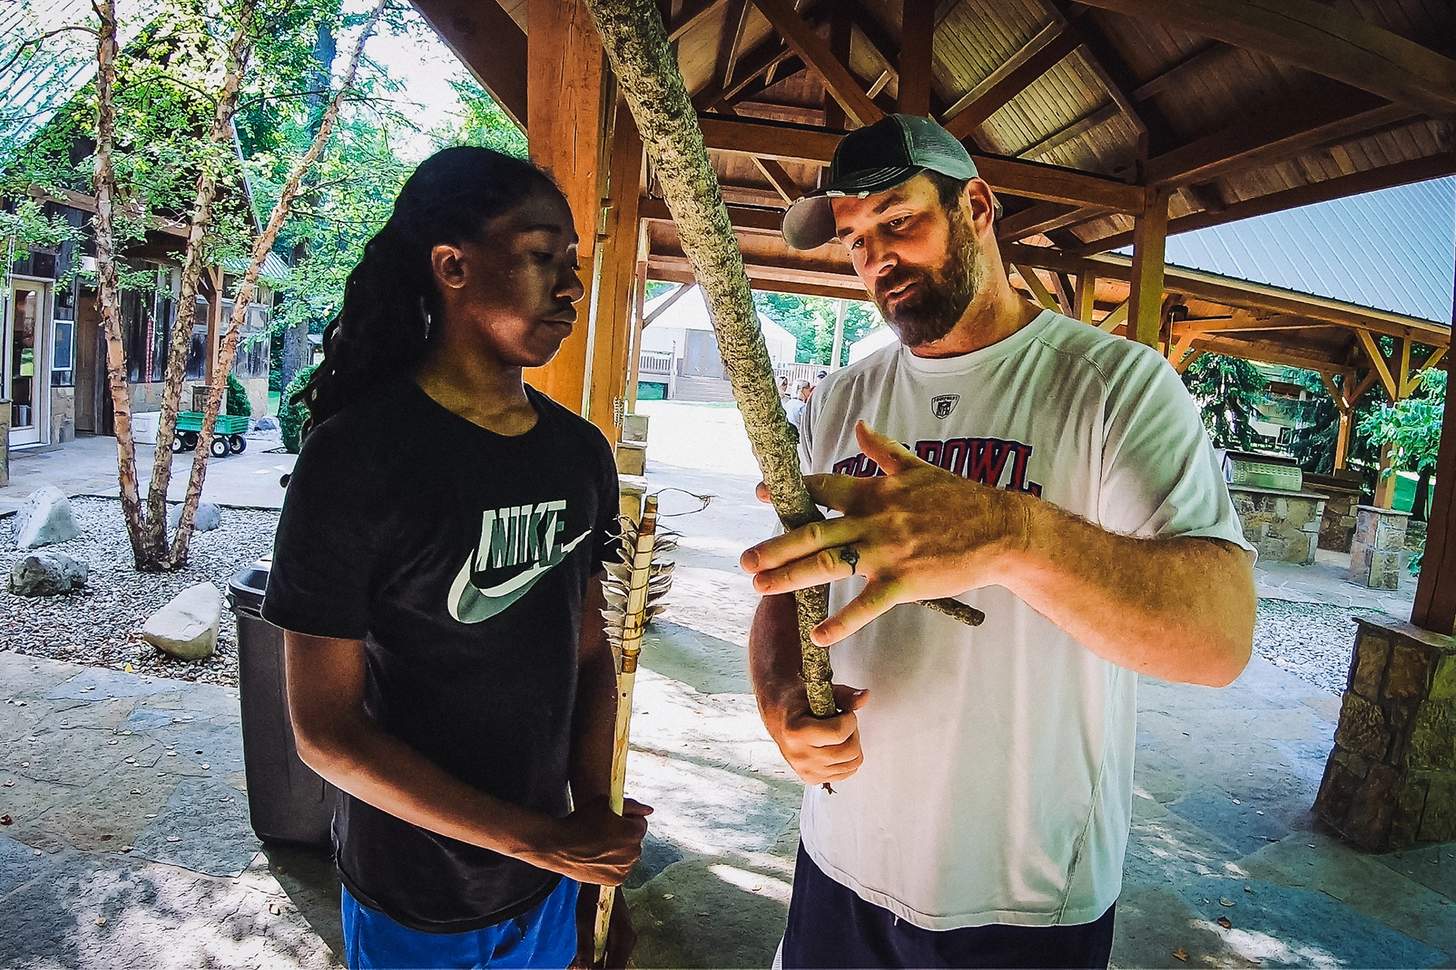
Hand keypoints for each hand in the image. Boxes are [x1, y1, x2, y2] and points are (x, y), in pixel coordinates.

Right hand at [527, 797, 653, 885]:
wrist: (559, 846)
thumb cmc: (581, 820)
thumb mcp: (605, 803)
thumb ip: (631, 805)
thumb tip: (650, 810)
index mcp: (635, 832)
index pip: (640, 823)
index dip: (626, 819)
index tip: (612, 819)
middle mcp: (634, 852)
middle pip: (634, 840)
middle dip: (624, 835)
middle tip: (603, 832)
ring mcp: (625, 868)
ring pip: (627, 856)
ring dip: (619, 850)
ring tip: (598, 845)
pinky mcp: (615, 881)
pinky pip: (619, 869)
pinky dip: (612, 864)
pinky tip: (597, 857)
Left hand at [572, 885, 636, 968]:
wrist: (601, 879)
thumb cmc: (592, 897)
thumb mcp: (585, 923)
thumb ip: (585, 949)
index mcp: (624, 938)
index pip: (615, 969)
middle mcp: (628, 941)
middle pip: (615, 967)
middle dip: (595, 969)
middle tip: (577, 968)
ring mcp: (625, 939)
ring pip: (612, 962)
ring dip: (596, 965)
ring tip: (578, 965)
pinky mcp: (620, 936)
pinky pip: (610, 954)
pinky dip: (598, 959)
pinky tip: (583, 960)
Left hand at [741, 421, 1029, 645]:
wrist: (1000, 528)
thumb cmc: (959, 498)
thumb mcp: (918, 466)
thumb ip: (883, 450)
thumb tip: (860, 426)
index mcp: (874, 492)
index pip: (822, 488)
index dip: (789, 490)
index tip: (761, 492)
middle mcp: (873, 520)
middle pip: (813, 532)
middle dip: (775, 546)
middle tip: (744, 560)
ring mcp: (887, 552)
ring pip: (829, 565)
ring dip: (791, 578)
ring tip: (762, 587)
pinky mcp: (904, 581)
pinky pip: (867, 605)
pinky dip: (842, 622)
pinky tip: (819, 635)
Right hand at [762, 682, 867, 785]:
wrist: (777, 716)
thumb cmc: (795, 703)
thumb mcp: (817, 691)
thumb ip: (843, 695)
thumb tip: (864, 697)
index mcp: (796, 732)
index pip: (839, 733)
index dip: (849, 719)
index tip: (843, 712)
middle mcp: (799, 756)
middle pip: (849, 751)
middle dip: (853, 732)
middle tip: (842, 722)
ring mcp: (806, 770)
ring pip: (851, 764)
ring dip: (851, 746)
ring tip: (838, 734)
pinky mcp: (812, 779)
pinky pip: (845, 773)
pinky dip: (847, 759)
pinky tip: (836, 746)